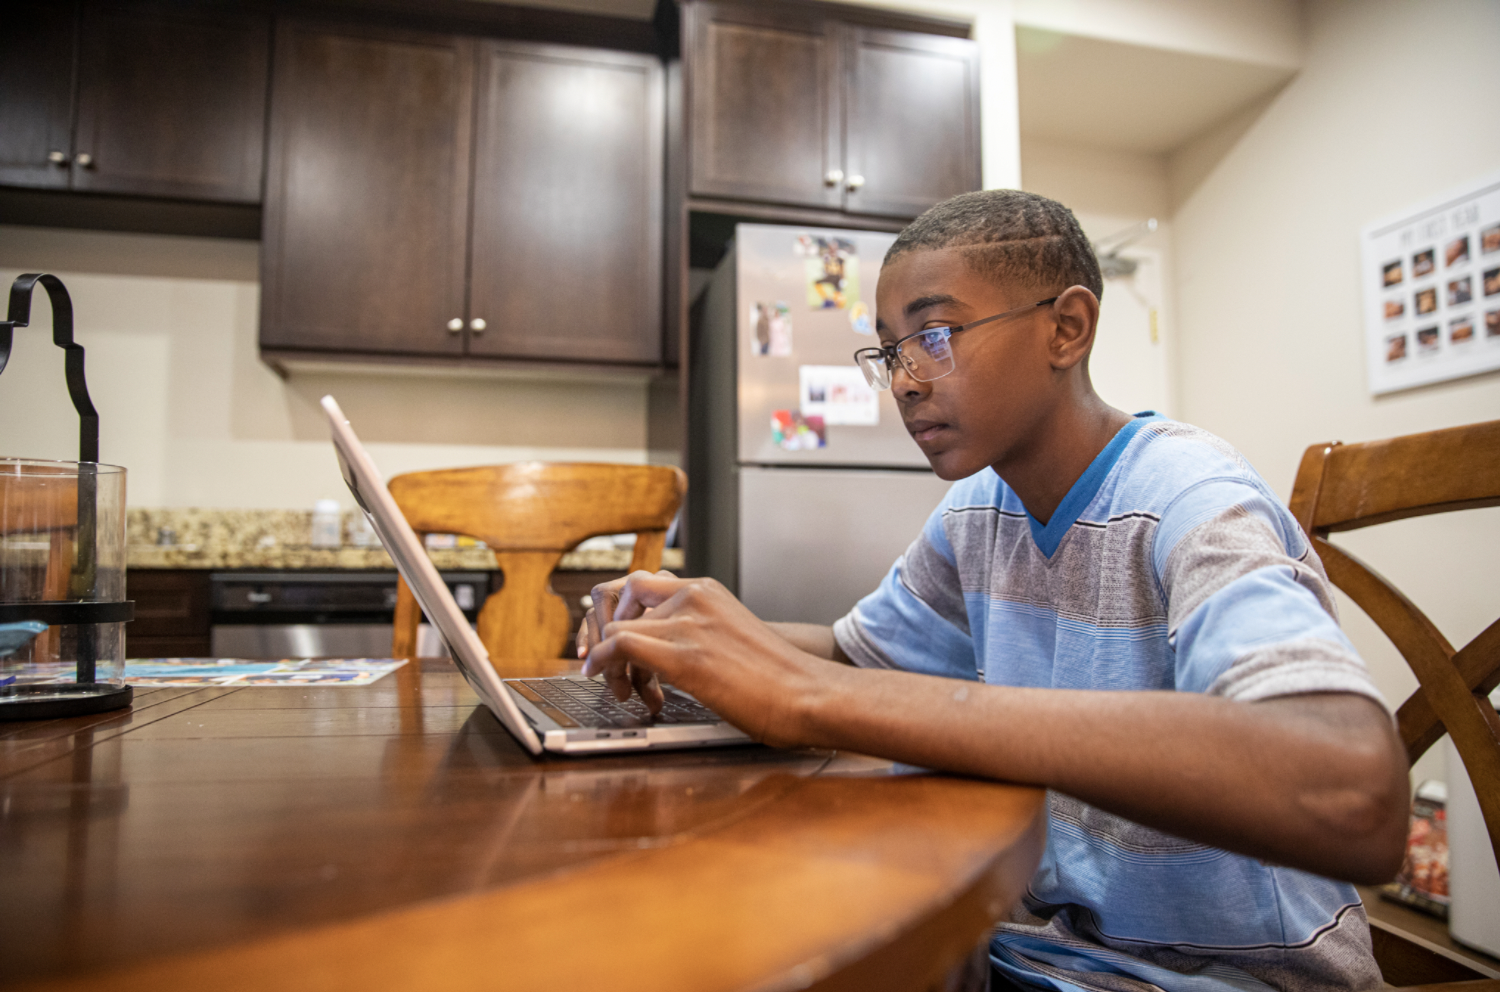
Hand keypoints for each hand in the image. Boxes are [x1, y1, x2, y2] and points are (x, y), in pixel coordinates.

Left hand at [581, 573, 828, 744]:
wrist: (809, 694)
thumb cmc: (778, 679)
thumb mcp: (732, 638)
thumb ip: (699, 634)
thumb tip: (665, 655)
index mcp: (706, 591)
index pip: (638, 584)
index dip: (615, 611)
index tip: (609, 638)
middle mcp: (694, 597)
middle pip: (619, 597)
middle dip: (603, 630)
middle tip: (608, 663)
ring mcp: (688, 623)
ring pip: (615, 625)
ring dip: (607, 658)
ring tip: (622, 688)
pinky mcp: (685, 655)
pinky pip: (620, 644)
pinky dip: (602, 661)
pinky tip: (601, 677)